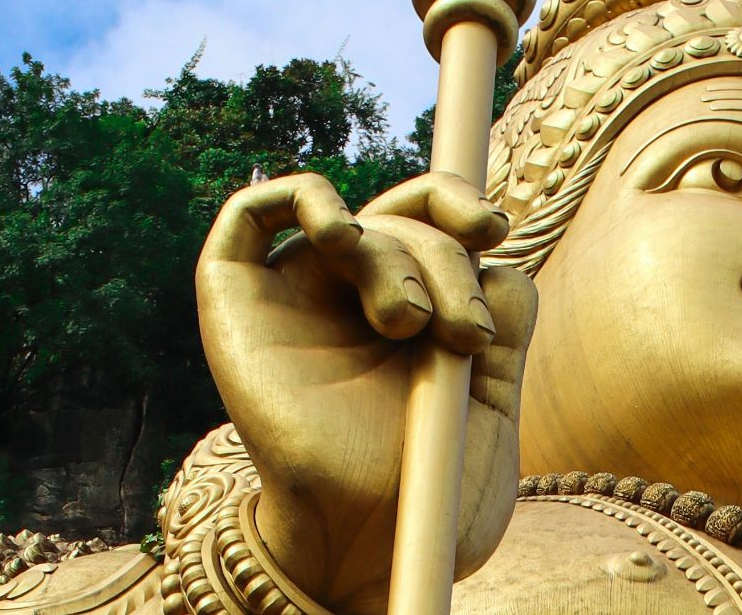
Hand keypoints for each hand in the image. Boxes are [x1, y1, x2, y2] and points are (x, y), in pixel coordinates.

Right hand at [194, 171, 534, 614]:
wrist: (370, 545)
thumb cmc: (429, 491)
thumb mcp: (491, 398)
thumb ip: (504, 321)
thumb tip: (500, 265)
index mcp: (414, 308)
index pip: (431, 218)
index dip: (458, 204)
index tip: (494, 228)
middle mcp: (353, 295)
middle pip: (404, 219)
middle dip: (448, 257)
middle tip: (466, 331)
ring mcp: (296, 295)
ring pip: (355, 222)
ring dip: (397, 255)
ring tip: (411, 326)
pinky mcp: (237, 301)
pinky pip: (252, 213)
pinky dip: (302, 197)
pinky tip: (339, 230)